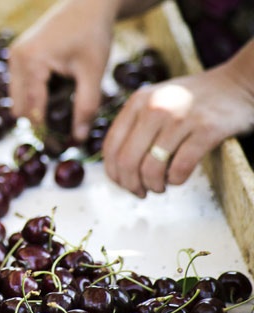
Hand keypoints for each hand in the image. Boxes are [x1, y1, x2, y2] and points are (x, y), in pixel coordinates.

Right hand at [8, 0, 117, 141]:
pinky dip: (35, 96)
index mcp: (31, 62)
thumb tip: (78, 139)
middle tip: (63, 134)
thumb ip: (86, 107)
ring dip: (36, 109)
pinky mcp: (17, 56)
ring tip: (63, 109)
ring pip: (18, 100)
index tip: (60, 148)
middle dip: (39, 122)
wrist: (88, 4)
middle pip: (20, 108)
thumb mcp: (93, 73)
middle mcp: (16, 59)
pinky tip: (57, 92)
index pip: (32, 109)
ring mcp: (13, 57)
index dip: (45, 132)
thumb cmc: (93, 35)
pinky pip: (20, 87)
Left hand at [102, 55, 253, 197]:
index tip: (123, 184)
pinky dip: (175, 180)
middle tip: (140, 192)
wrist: (238, 83)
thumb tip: (116, 168)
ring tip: (160, 187)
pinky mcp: (206, 130)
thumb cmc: (192, 100)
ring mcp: (180, 118)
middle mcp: (155, 108)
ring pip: (151, 168)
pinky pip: (180, 168)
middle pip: (127, 161)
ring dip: (154, 186)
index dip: (113, 173)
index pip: (111, 147)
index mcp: (137, 102)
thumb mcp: (155, 101)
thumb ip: (134, 125)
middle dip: (131, 184)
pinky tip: (177, 178)